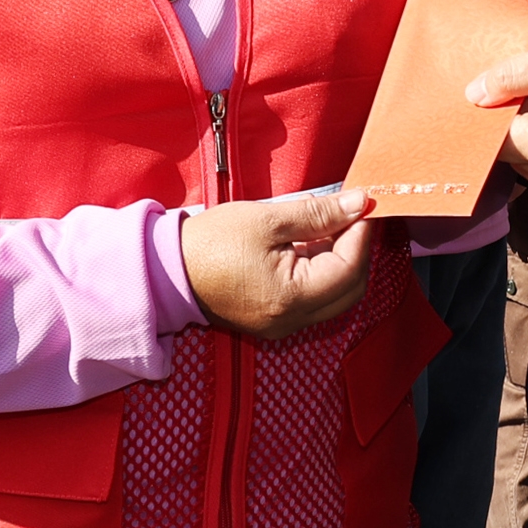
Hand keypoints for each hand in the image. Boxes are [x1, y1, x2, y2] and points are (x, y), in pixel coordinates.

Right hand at [183, 187, 379, 340]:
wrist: (166, 269)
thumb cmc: (210, 243)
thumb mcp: (268, 219)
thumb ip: (318, 214)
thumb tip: (358, 203)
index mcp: (292, 297)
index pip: (350, 267)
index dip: (360, 233)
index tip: (361, 204)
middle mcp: (292, 320)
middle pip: (350, 288)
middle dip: (357, 249)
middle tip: (350, 214)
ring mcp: (283, 324)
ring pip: (334, 296)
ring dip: (340, 260)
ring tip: (327, 223)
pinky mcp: (273, 320)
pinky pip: (313, 299)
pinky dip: (321, 272)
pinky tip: (310, 243)